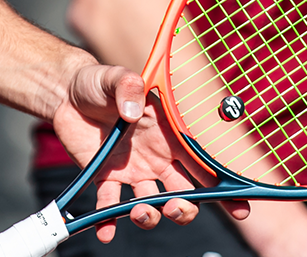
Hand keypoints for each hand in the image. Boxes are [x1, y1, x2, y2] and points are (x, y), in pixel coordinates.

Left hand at [50, 64, 245, 242]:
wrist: (66, 93)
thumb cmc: (99, 82)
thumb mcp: (114, 76)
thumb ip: (128, 86)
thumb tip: (134, 110)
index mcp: (169, 134)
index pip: (202, 162)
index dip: (222, 185)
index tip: (240, 207)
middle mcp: (156, 157)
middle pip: (183, 192)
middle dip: (185, 208)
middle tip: (175, 208)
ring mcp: (133, 170)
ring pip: (151, 204)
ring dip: (150, 216)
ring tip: (140, 212)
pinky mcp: (106, 177)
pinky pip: (110, 206)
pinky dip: (108, 220)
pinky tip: (105, 230)